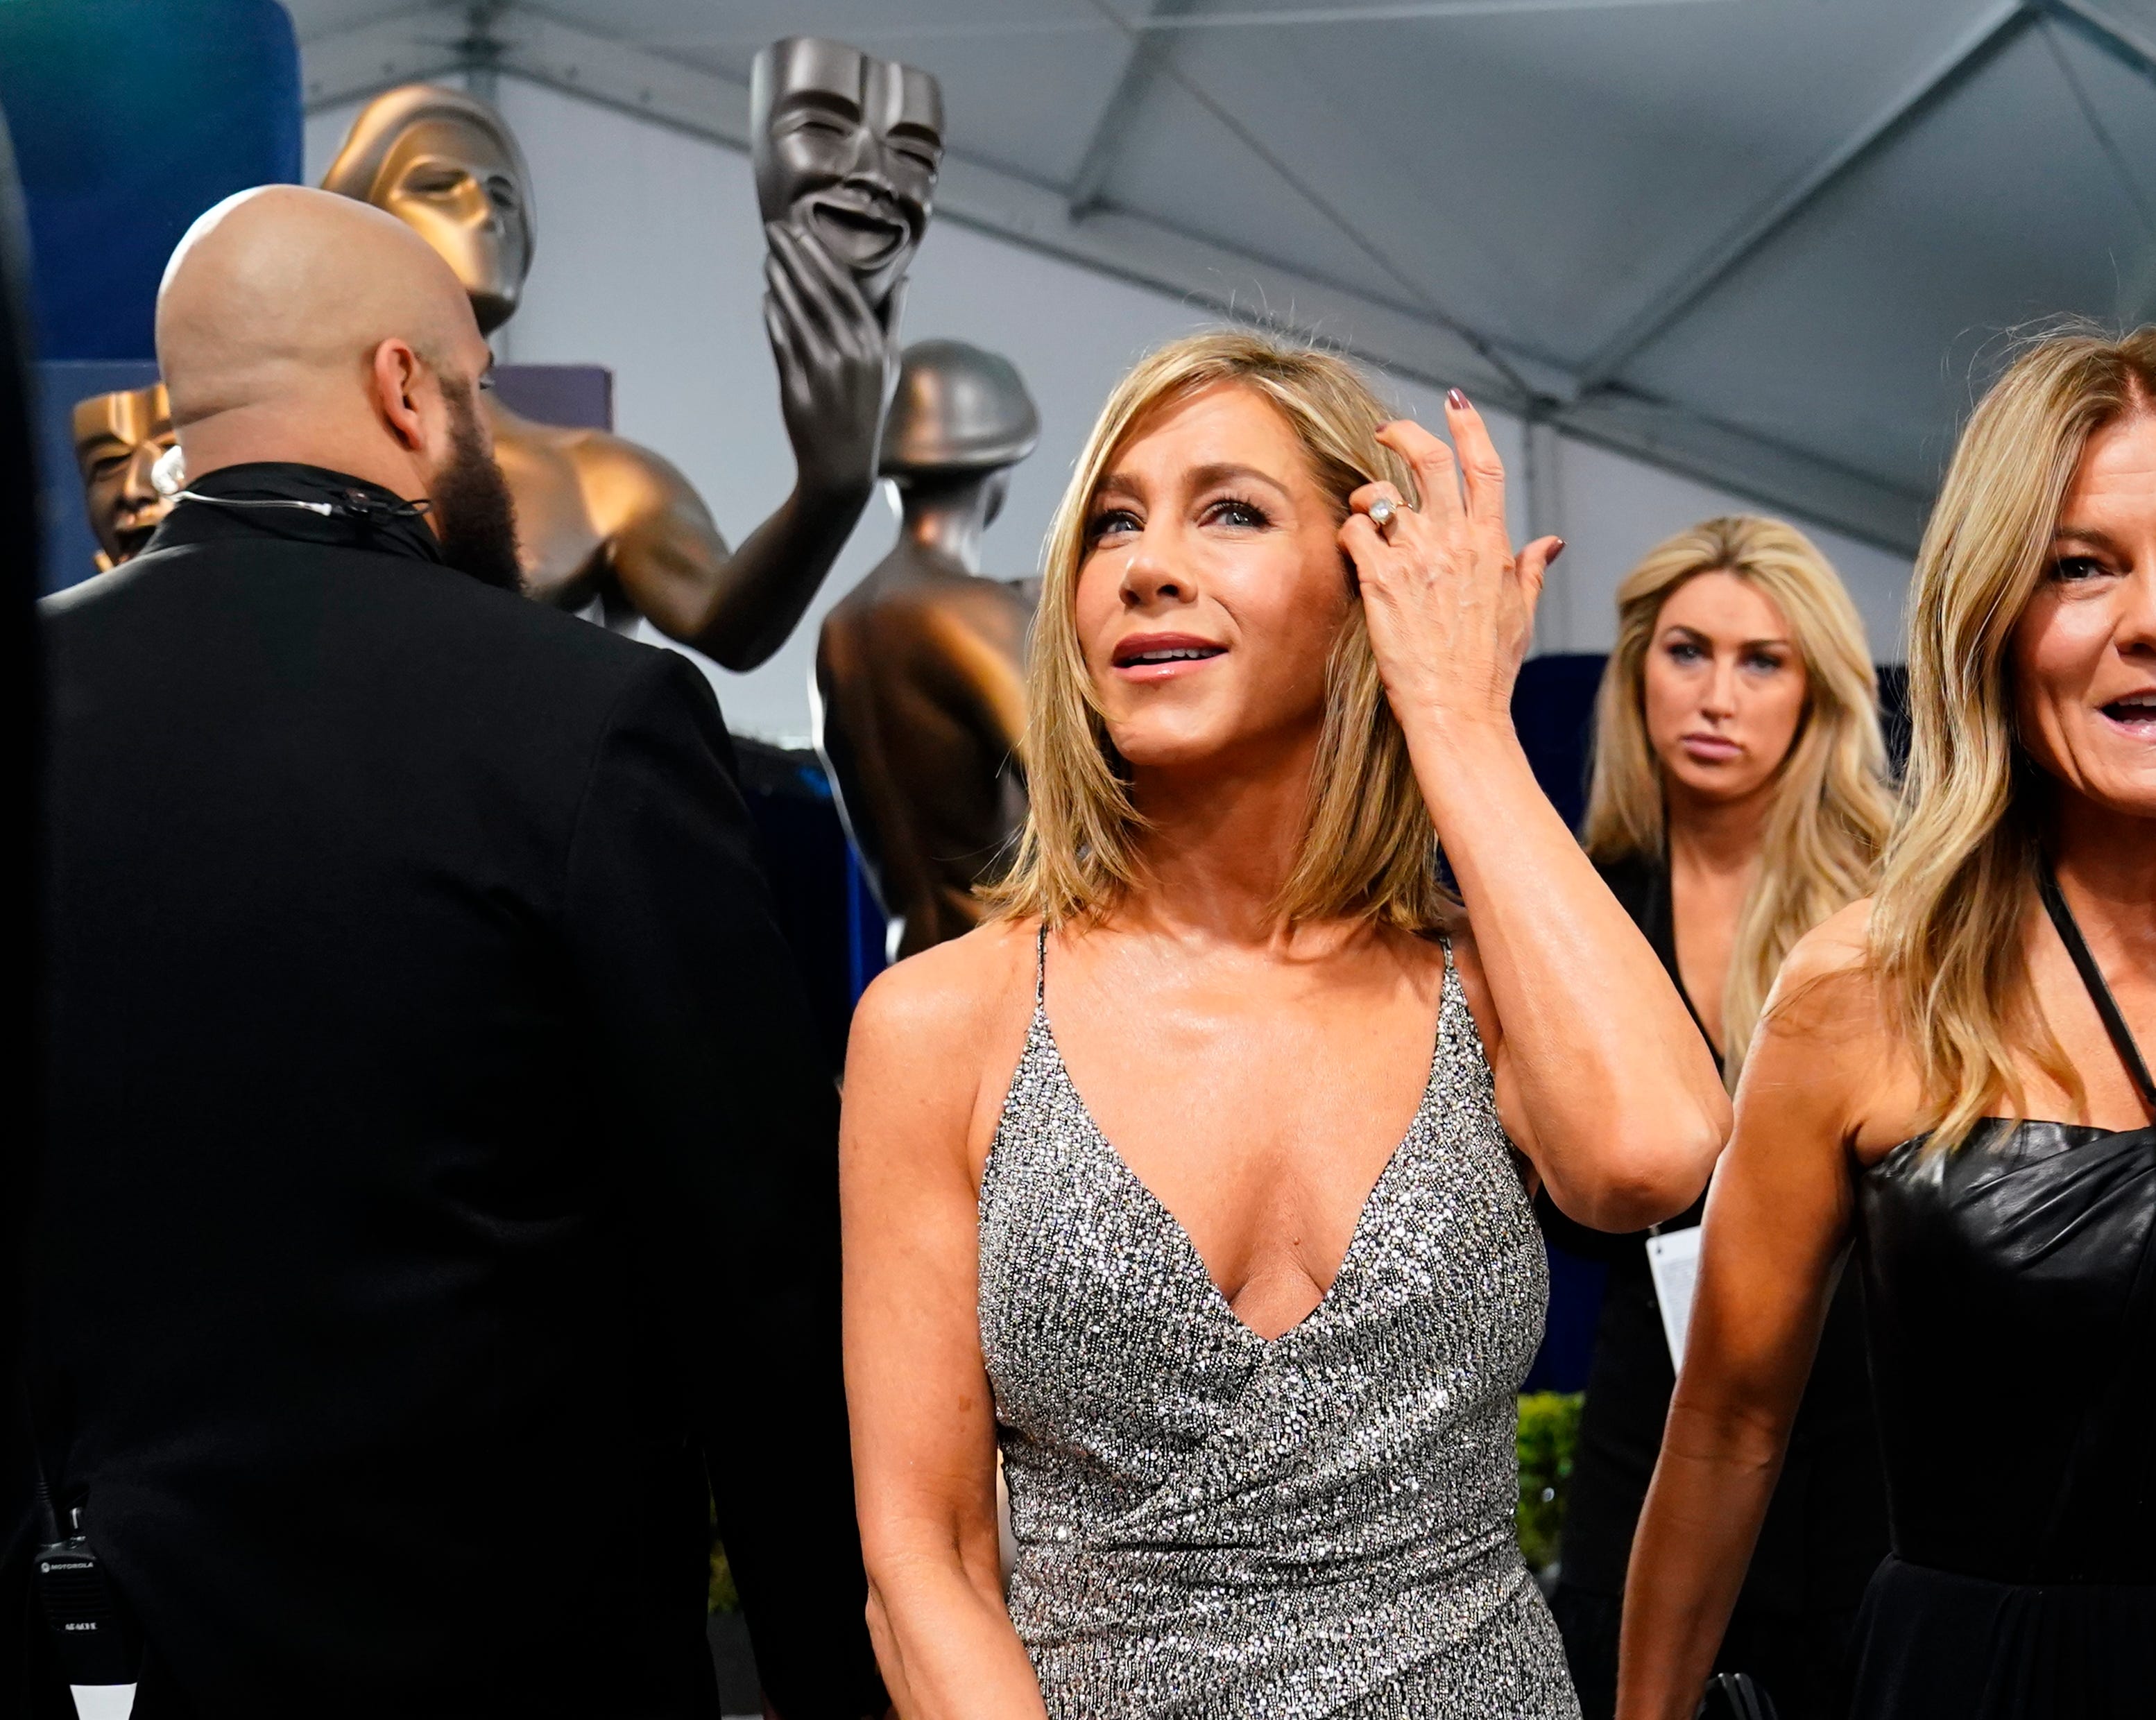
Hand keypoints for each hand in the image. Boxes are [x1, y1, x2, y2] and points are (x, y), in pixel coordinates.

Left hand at [762, 221, 900, 504]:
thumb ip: (893, 319)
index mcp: (874, 345)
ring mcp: (823, 371)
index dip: (819, 255)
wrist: (843, 467)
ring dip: (779, 280)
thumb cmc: (867, 411)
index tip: (801, 229)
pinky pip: (782, 344)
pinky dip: (773, 317)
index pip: (843, 287)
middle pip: (816, 292)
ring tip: (768, 257)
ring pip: (796, 313)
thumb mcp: (889, 366)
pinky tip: (766, 297)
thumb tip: (906, 278)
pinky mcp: (797, 387)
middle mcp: (850, 354)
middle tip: (774, 230)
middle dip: (793, 256)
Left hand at [1336, 392, 1562, 735]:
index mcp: (1492, 544)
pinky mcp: (1380, 582)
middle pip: (1428, 460)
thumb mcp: (1521, 615)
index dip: (1468, 425)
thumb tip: (1548, 542)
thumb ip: (1530, 570)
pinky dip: (1347, 534)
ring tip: (1363, 514)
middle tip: (1385, 430)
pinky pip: (1353, 533)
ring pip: (1381, 496)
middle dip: (1403, 433)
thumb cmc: (1489, 672)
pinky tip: (1351, 552)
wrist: (1458, 713)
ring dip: (1366, 497)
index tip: (1454, 402)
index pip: (1484, 466)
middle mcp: (1455, 542)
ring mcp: (1416, 560)